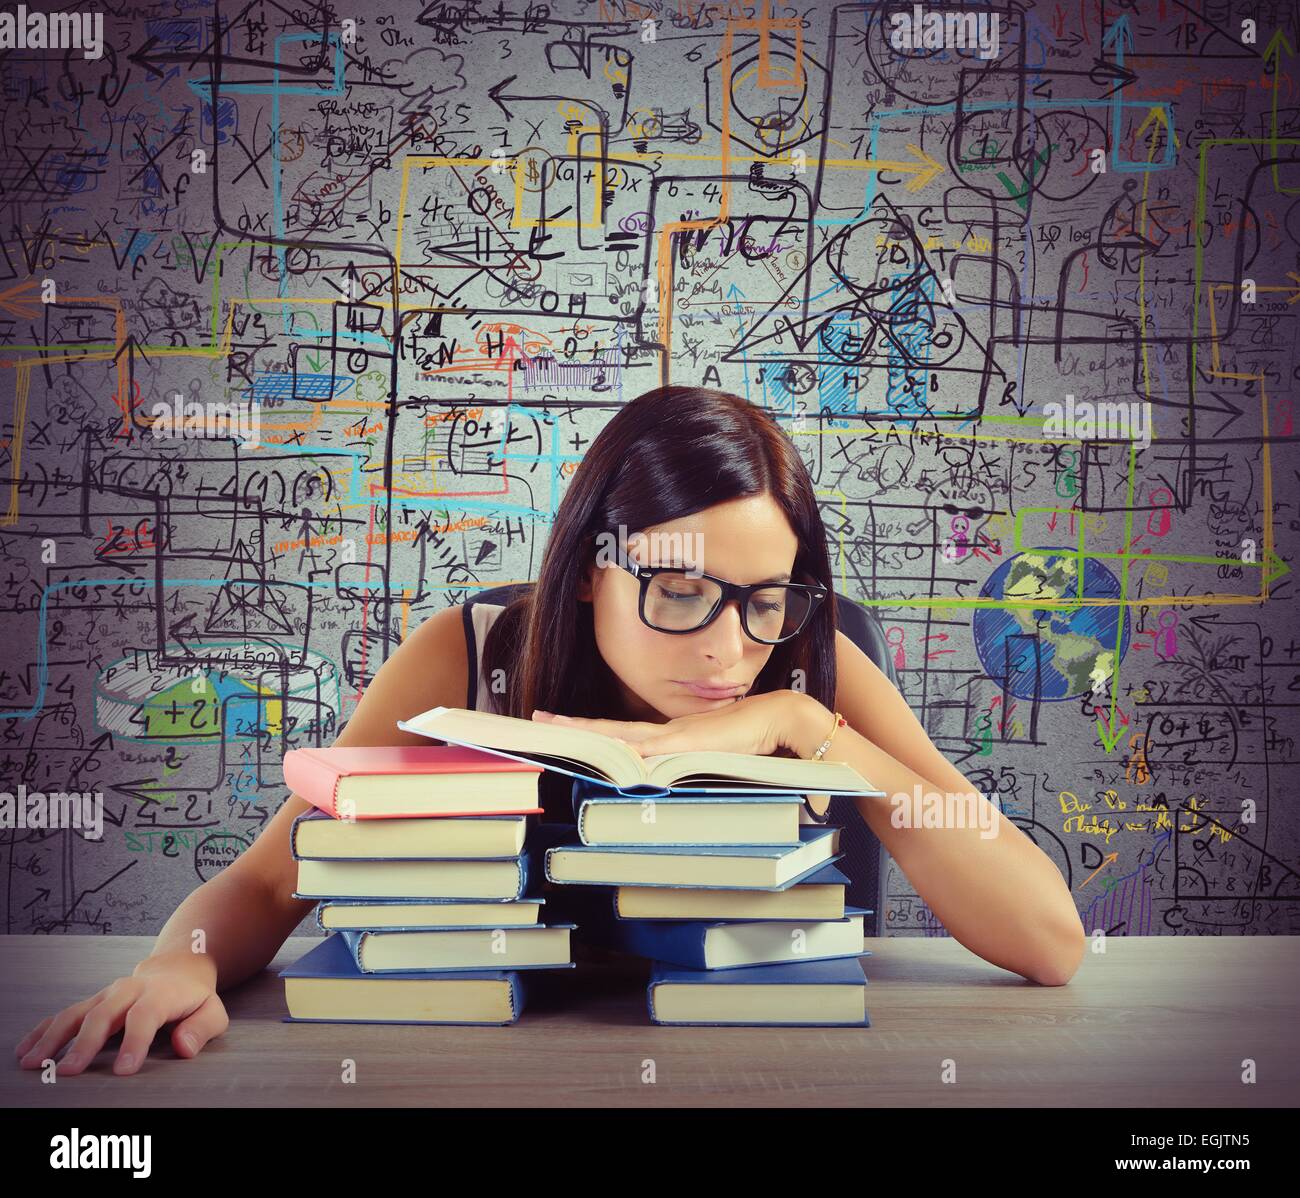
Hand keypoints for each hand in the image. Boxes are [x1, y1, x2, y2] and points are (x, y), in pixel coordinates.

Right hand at [14, 951, 228, 1076]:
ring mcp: (106, 995)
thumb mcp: (212, 1010)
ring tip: (34, 1063)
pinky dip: (42, 1031)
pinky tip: (25, 1050)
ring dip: (53, 1038)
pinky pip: (64, 1015)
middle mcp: (129, 991)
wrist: (178, 968)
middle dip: (86, 1043)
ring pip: (76, 1013)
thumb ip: (202, 1028)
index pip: (145, 1016)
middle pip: (104, 1014)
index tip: (123, 1071)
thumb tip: (184, 1046)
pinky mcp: (92, 1002)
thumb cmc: (194, 998)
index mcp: (160, 994)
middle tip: (70, 1071)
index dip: (134, 1042)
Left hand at [533, 689, 827, 757]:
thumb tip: (666, 783)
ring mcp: (676, 735)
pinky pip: (649, 745)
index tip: (561, 725)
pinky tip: (605, 751)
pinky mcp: (689, 741)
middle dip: (575, 725)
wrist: (781, 719)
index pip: (622, 733)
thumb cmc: (753, 742)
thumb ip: (692, 769)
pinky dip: (626, 748)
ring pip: (621, 733)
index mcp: (671, 737)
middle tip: (538, 719)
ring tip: (554, 727)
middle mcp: (667, 733)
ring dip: (589, 731)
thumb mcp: (714, 760)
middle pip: (611, 728)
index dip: (592, 730)